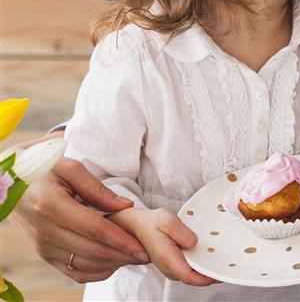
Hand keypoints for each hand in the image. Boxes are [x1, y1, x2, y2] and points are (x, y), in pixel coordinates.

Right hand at [11, 156, 148, 282]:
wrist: (9, 183)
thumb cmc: (43, 170)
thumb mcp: (69, 167)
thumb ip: (97, 188)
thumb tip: (124, 205)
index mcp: (52, 205)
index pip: (94, 229)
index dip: (120, 240)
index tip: (142, 246)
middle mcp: (45, 230)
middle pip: (91, 250)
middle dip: (122, 255)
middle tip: (146, 254)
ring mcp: (42, 246)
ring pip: (83, 264)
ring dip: (112, 264)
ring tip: (135, 258)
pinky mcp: (43, 255)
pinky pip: (72, 271)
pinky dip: (96, 271)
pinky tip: (114, 263)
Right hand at [110, 208, 215, 286]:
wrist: (138, 227)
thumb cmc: (152, 223)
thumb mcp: (167, 220)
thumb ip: (181, 233)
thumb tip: (194, 243)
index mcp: (168, 259)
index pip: (189, 276)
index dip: (206, 278)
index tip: (221, 273)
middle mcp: (170, 267)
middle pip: (194, 278)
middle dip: (212, 276)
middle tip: (230, 267)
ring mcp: (172, 268)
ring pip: (193, 275)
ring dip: (207, 271)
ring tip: (225, 263)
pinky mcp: (174, 264)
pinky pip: (190, 270)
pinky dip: (201, 266)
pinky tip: (212, 259)